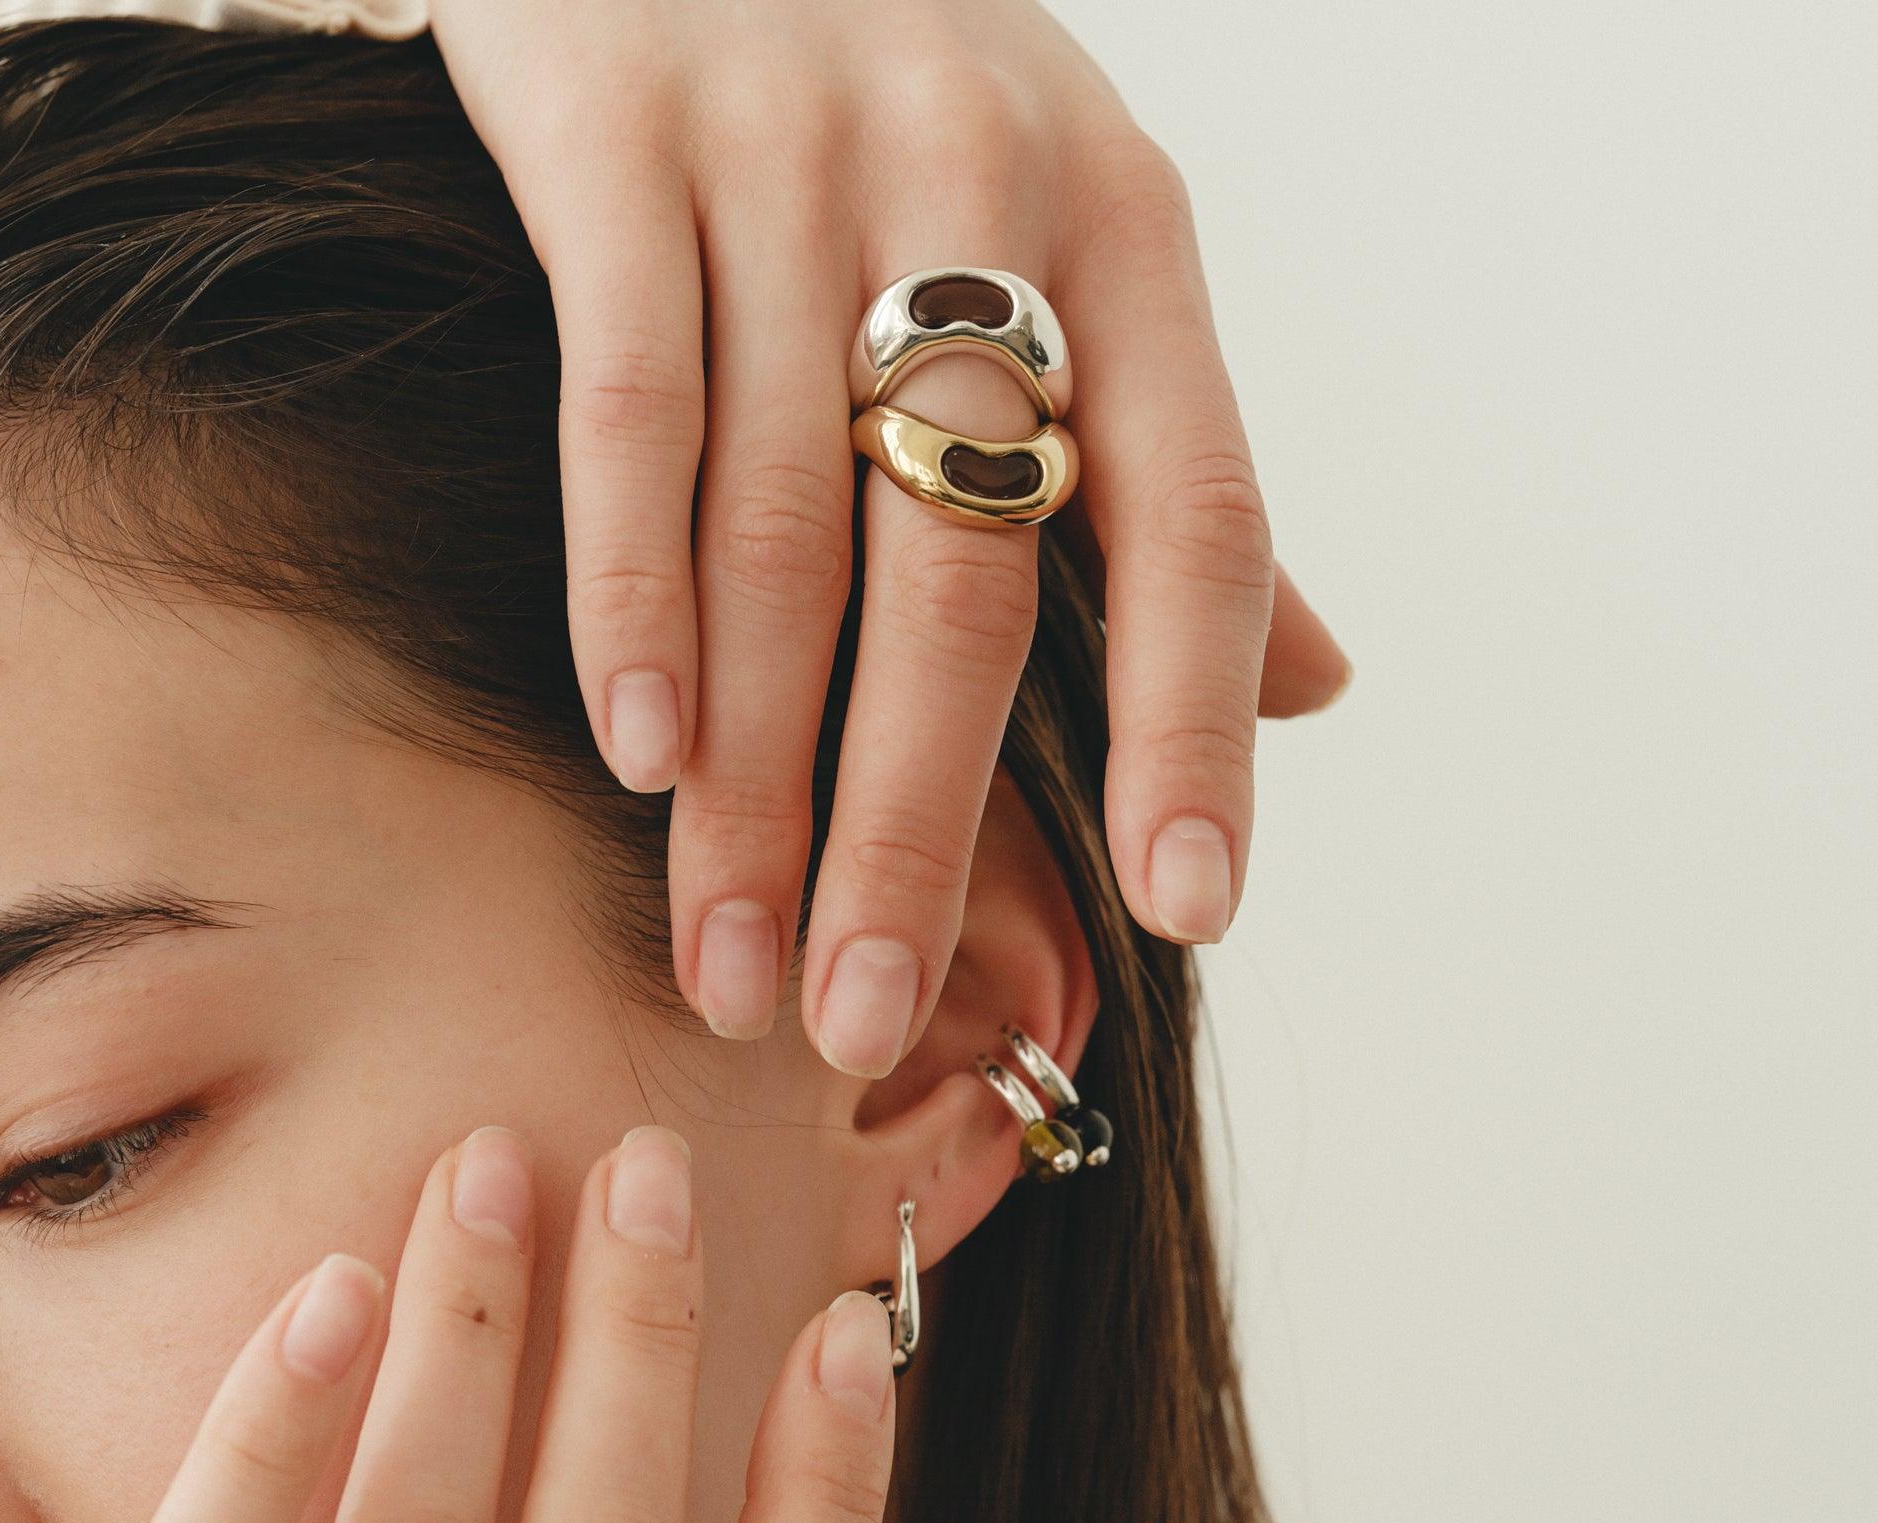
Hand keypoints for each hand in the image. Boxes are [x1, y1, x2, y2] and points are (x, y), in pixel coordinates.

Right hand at [429, 0, 1349, 1074]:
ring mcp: (794, 151)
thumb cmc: (901, 81)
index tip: (1184, 915)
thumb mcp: (1083, 232)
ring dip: (755, 782)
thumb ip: (1176, 464)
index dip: (1195, 729)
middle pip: (966, 578)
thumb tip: (1312, 691)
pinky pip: (631, 403)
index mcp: (1134, 232)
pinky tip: (632, 754)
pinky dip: (630, 592)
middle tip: (866, 1023)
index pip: (1200, 518)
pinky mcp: (613, 122)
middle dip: (915, 833)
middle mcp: (985, 185)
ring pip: (785, 531)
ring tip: (736, 965)